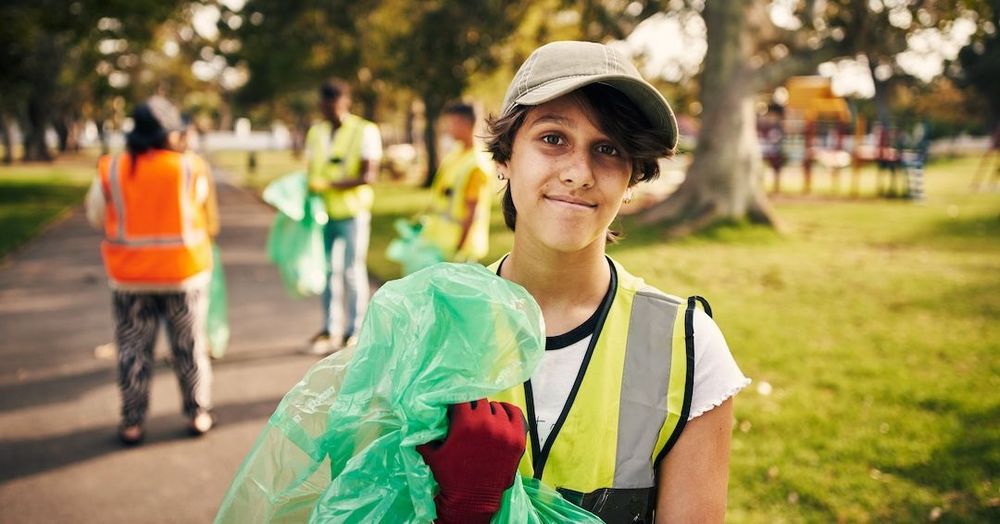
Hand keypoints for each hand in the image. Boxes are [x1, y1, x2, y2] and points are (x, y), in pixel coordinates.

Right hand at [417, 399, 526, 523]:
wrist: (473, 499)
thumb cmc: (451, 476)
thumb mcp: (432, 455)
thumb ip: (423, 436)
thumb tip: (417, 421)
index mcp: (465, 423)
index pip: (462, 398)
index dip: (458, 403)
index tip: (456, 407)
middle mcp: (486, 423)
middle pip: (480, 401)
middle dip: (472, 408)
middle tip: (469, 417)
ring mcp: (505, 431)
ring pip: (496, 407)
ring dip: (489, 412)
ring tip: (484, 420)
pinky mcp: (518, 439)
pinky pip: (515, 413)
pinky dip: (507, 412)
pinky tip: (501, 415)